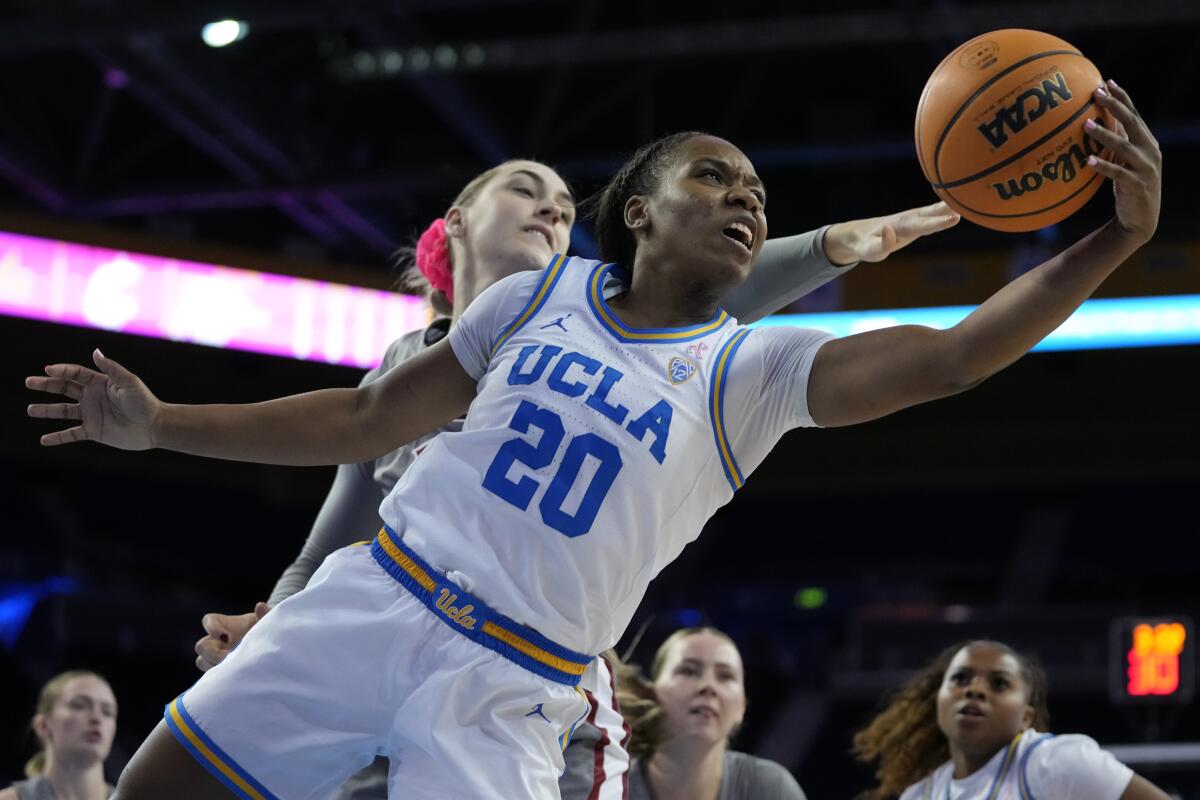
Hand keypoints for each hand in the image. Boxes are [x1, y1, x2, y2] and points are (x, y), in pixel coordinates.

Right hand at [26, 349, 160, 448]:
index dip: (62, 370)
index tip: (48, 370)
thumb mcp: (129, 383)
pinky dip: (58, 437)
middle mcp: (92, 397)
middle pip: (64, 388)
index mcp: (100, 383)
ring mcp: (91, 414)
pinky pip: (71, 434)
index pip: (75, 373)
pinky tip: (43, 440)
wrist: (155, 427)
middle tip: (29, 382)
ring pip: (63, 411)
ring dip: (47, 410)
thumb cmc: (145, 402)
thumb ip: (112, 369)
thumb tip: (95, 352)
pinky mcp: (93, 431)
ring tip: (30, 410)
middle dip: (46, 385)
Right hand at [194, 602, 270, 671]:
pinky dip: (219, 677)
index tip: (224, 635)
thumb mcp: (268, 622)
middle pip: (201, 646)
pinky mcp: (221, 670)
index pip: (209, 620)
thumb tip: (260, 606)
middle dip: (212, 652)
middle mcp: (218, 641)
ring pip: (202, 662)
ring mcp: (217, 656)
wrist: (273, 646)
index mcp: (228, 625)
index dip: (211, 627)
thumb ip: (266, 615)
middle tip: (228, 657)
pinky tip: (234, 678)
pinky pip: (210, 676)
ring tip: (232, 668)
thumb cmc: (267, 629)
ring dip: (213, 665)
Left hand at [823, 202, 960, 264]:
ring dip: (952, 203)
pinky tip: (965, 201)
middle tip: (970, 203)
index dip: (938, 222)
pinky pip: (935, 211)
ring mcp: (914, 217)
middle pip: (932, 212)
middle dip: (949, 208)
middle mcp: (909, 218)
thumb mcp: (868, 251)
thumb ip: (880, 245)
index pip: (922, 225)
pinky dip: (949, 205)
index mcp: (900, 226)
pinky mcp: (918, 219)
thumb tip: (889, 231)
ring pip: (935, 209)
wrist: (860, 233)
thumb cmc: (865, 245)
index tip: (955, 218)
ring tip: (973, 196)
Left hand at [1086, 80, 1160, 245]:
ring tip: (1086, 125)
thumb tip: (1097, 121)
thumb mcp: (1125, 161)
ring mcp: (1145, 168)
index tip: (1107, 82)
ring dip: (1105, 135)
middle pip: (1133, 124)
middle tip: (1097, 93)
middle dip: (1116, 107)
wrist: (1140, 219)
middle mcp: (1150, 151)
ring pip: (1124, 147)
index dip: (1122, 98)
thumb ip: (1118, 143)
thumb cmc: (1129, 186)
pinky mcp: (1137, 185)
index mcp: (1147, 142)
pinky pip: (1117, 173)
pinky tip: (1088, 161)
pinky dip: (1103, 166)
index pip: (1134, 115)